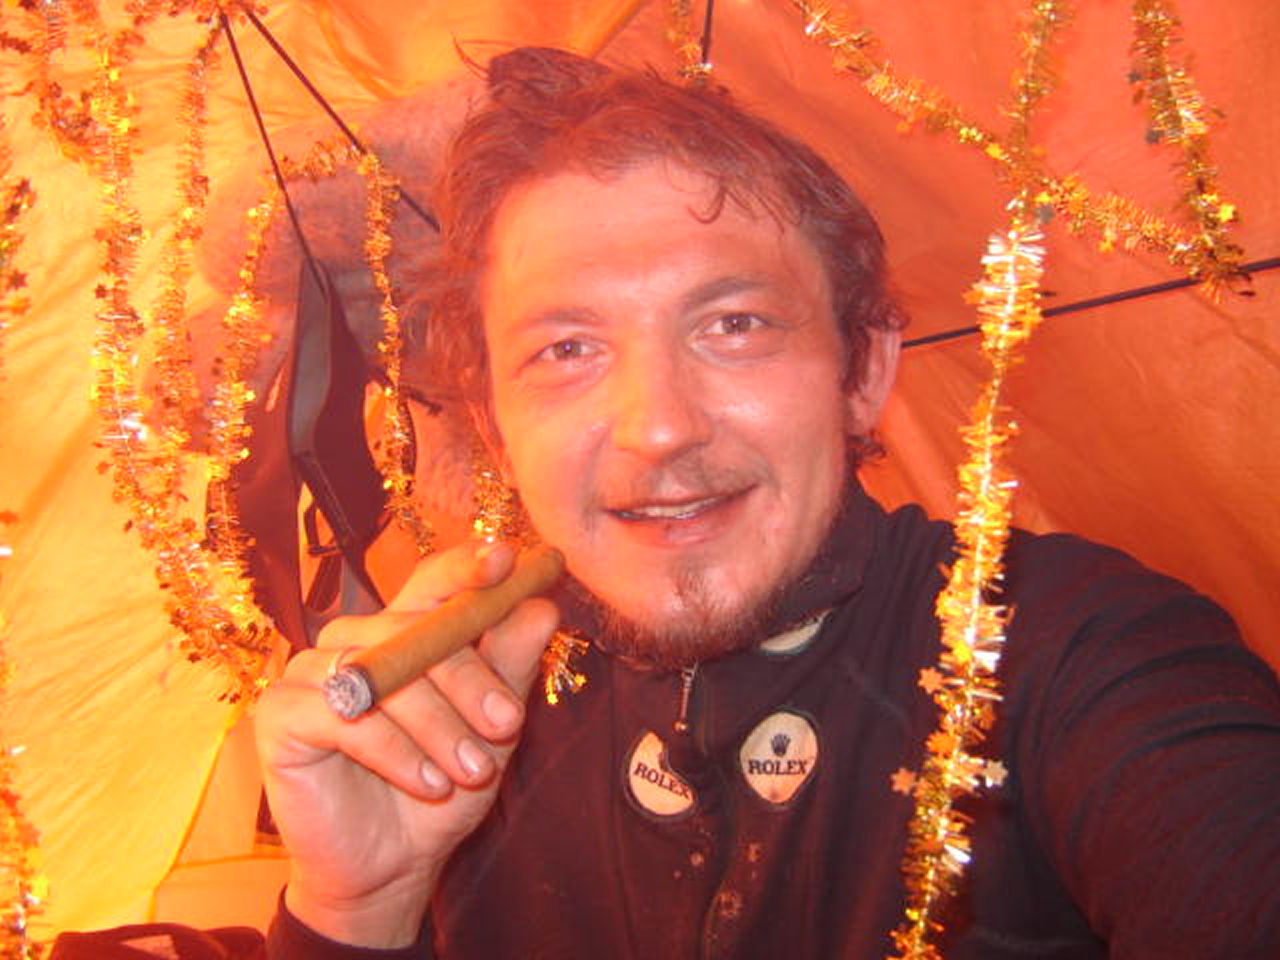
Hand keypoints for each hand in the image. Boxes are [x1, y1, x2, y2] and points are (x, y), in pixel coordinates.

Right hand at [253, 539, 558, 946]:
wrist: (390, 867)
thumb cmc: (441, 788)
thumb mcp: (490, 731)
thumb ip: (511, 667)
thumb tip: (543, 607)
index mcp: (406, 633)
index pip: (434, 581)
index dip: (467, 566)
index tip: (506, 560)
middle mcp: (356, 641)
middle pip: (414, 629)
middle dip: (469, 678)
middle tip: (507, 724)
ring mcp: (312, 672)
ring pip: (382, 671)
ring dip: (437, 724)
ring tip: (471, 771)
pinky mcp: (280, 714)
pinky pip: (343, 716)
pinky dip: (395, 751)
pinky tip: (427, 783)